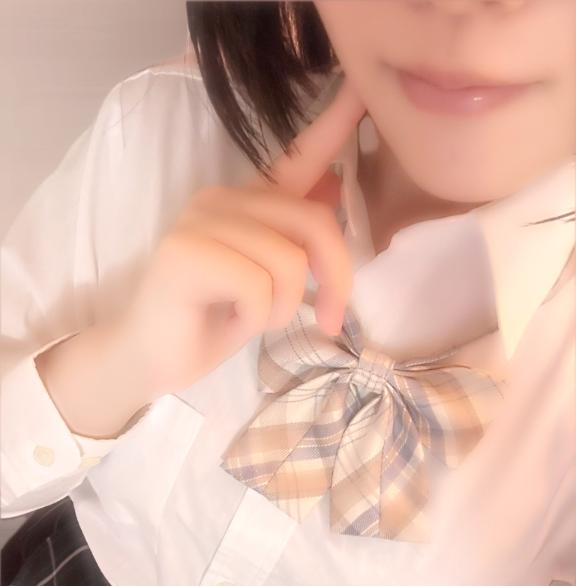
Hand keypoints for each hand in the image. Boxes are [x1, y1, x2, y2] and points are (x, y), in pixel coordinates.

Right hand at [114, 76, 366, 397]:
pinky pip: (259, 285)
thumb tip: (334, 187)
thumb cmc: (214, 321)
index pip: (297, 158)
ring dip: (283, 308)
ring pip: (289, 261)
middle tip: (329, 319)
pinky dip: (257, 318)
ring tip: (252, 318)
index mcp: (248, 203)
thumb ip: (297, 241)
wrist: (153, 358)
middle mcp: (223, 197)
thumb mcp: (271, 285)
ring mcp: (200, 219)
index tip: (360, 89)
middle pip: (314, 221)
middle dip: (335, 280)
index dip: (332, 126)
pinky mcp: (186, 250)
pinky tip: (229, 320)